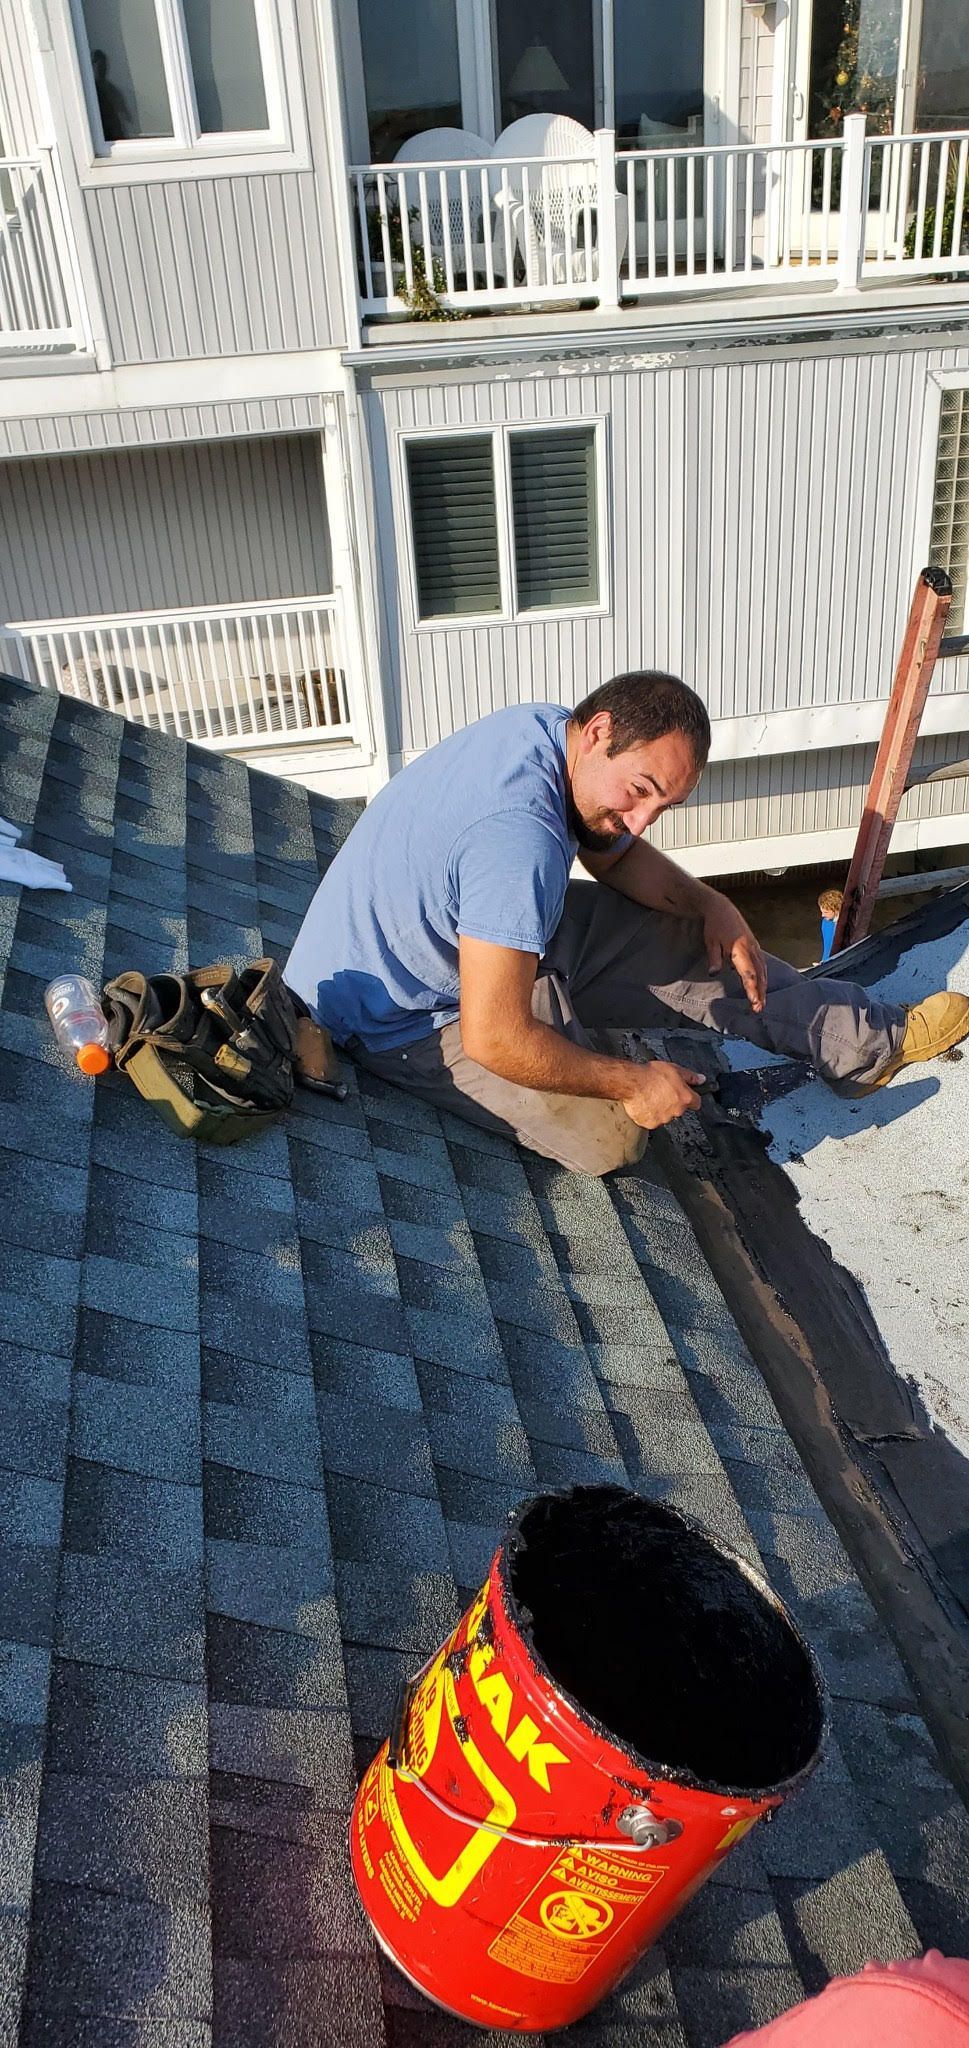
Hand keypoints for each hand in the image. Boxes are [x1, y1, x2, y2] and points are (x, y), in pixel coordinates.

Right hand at [622, 1060, 703, 1130]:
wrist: (632, 1083)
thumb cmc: (651, 1075)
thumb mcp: (675, 1069)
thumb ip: (690, 1077)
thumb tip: (701, 1079)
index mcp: (685, 1098)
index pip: (696, 1102)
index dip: (690, 1097)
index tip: (684, 1094)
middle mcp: (677, 1111)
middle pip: (679, 1109)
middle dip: (673, 1102)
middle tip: (662, 1091)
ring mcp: (663, 1119)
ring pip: (665, 1115)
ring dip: (661, 1108)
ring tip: (651, 1096)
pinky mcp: (650, 1123)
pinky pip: (652, 1120)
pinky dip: (649, 1114)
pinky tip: (644, 1103)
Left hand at [702, 895, 767, 1013]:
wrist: (721, 907)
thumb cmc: (714, 926)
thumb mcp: (710, 941)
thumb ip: (714, 958)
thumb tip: (714, 973)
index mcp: (740, 948)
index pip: (748, 973)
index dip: (752, 989)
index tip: (754, 1002)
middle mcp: (751, 949)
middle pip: (759, 974)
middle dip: (760, 993)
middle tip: (758, 1009)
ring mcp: (755, 947)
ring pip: (763, 970)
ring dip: (763, 987)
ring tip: (761, 1002)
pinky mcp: (755, 946)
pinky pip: (762, 964)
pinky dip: (763, 977)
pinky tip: (762, 986)